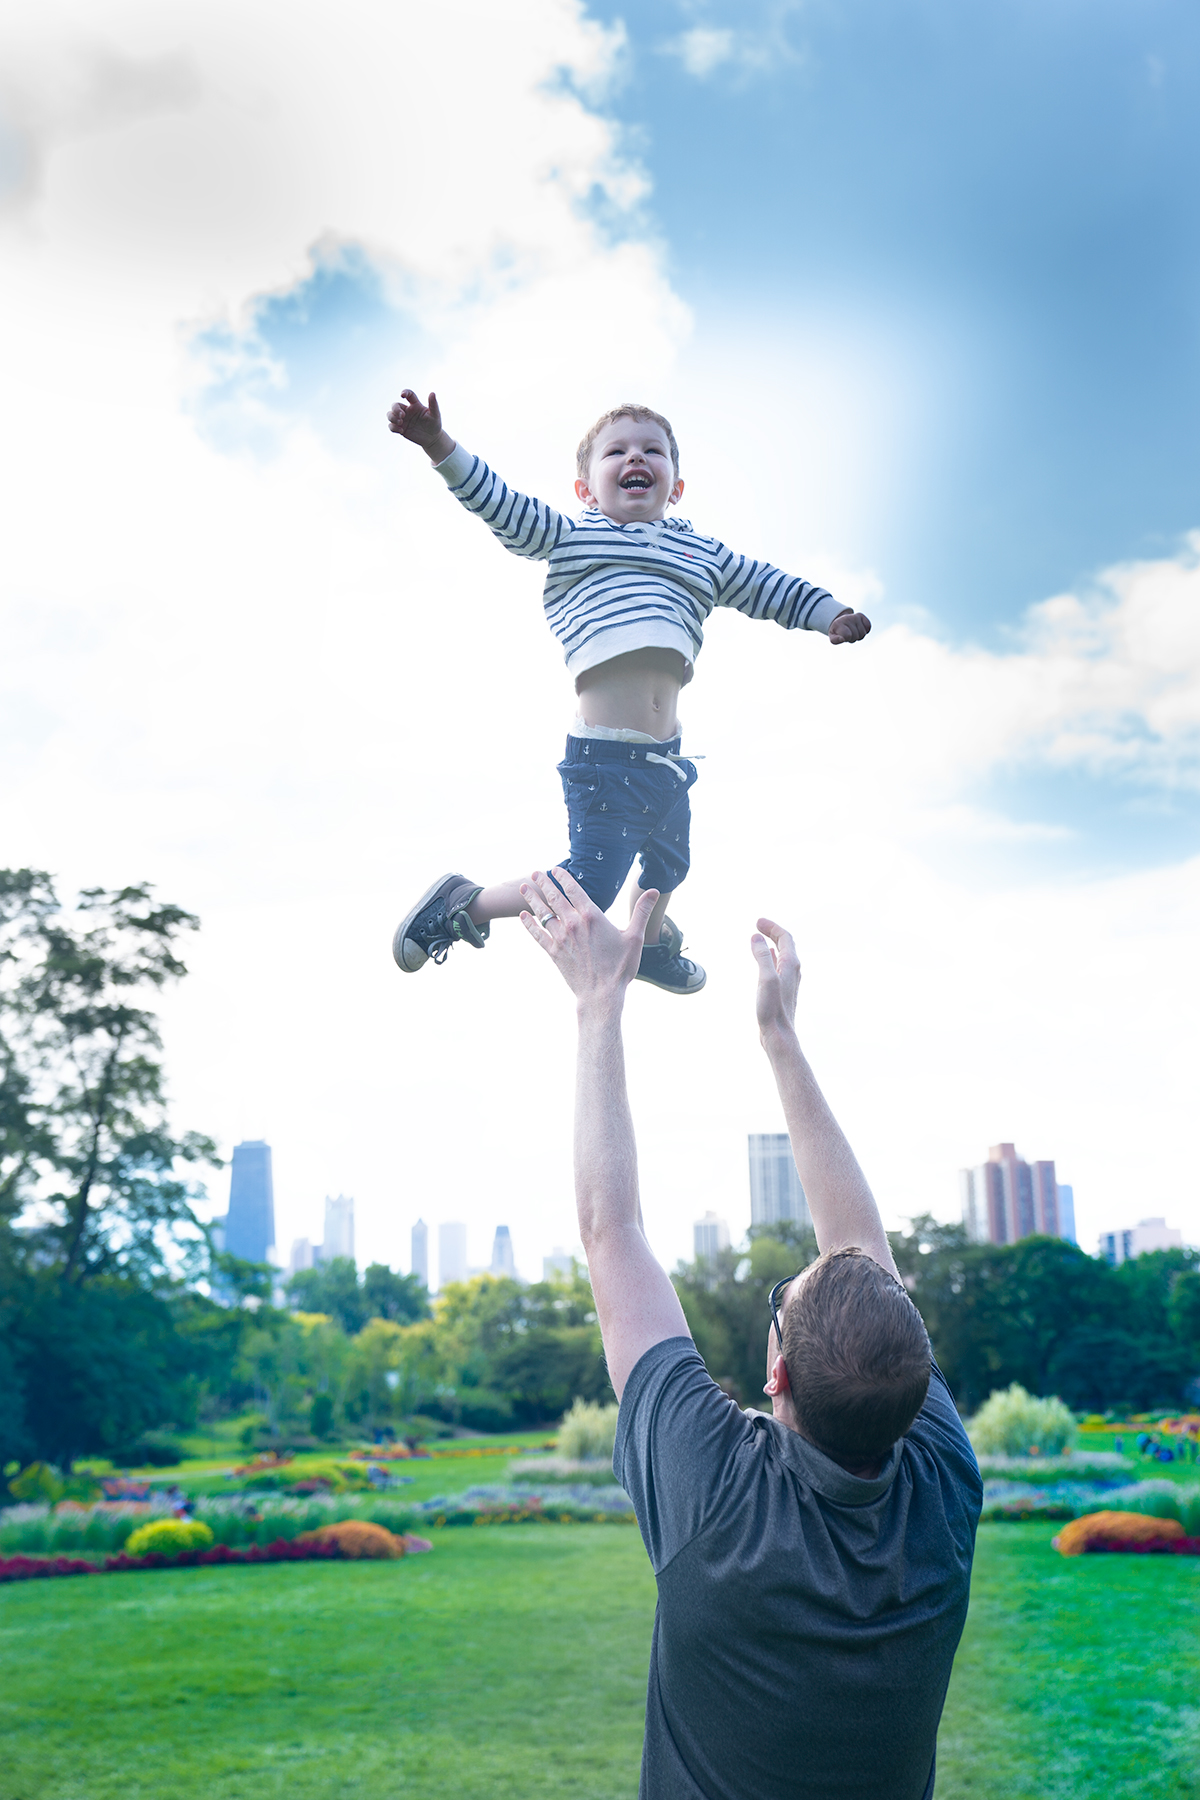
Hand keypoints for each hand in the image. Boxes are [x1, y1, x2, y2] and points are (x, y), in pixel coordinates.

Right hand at [387, 389, 453, 461]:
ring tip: (400, 422)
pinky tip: (401, 431)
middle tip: (402, 416)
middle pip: (395, 405)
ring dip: (392, 417)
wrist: (432, 438)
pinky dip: (393, 427)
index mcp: (415, 405)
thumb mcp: (435, 414)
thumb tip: (432, 393)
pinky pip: (391, 426)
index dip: (404, 392)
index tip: (402, 395)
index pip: (408, 395)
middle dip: (395, 409)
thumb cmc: (435, 424)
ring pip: (390, 414)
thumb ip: (433, 404)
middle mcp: (407, 411)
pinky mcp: (401, 428)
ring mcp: (403, 420)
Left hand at [520, 868, 657, 1004]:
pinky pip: (537, 934)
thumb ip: (642, 912)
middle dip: (543, 883)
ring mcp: (561, 938)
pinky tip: (523, 916)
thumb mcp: (635, 937)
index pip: (573, 889)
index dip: (563, 877)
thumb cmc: (620, 967)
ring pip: (543, 913)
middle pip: (554, 897)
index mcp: (592, 916)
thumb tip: (655, 890)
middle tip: (535, 873)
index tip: (555, 869)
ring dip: (532, 899)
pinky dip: (529, 924)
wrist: (601, 994)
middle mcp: (573, 923)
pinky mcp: (554, 952)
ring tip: (523, 888)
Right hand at [751, 917, 799, 1040]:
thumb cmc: (772, 1009)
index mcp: (791, 965)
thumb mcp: (765, 979)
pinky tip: (766, 956)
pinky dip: (770, 955)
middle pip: (785, 943)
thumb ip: (761, 956)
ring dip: (771, 942)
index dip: (772, 927)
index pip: (784, 937)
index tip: (757, 922)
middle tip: (758, 924)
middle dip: (772, 931)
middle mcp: (793, 970)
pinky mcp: (782, 989)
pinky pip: (778, 964)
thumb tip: (756, 937)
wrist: (779, 1035)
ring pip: (782, 954)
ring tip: (760, 936)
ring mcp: (788, 980)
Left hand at [829, 610, 870, 644]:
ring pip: (863, 633)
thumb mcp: (832, 637)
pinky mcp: (861, 616)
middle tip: (847, 635)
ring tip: (852, 632)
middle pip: (856, 636)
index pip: (847, 635)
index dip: (846, 639)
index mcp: (838, 623)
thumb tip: (842, 639)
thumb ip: (835, 640)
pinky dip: (865, 630)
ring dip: (858, 636)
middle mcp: (847, 618)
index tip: (842, 637)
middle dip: (852, 639)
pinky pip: (868, 626)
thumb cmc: (837, 632)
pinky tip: (859, 629)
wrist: (840, 621)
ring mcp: (855, 616)